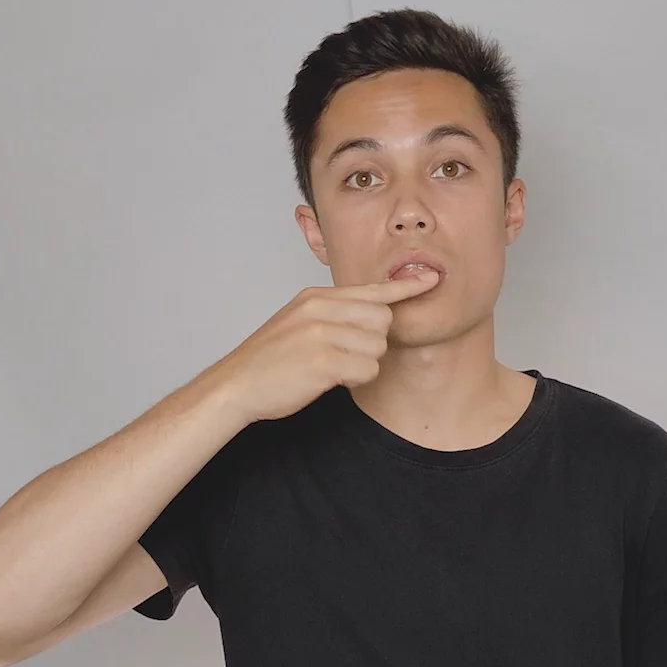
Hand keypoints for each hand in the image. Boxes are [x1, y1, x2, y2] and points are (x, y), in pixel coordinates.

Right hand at [217, 268, 440, 423]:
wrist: (236, 386)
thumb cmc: (270, 361)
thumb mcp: (298, 322)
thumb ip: (332, 314)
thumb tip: (373, 315)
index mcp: (316, 297)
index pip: (371, 289)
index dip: (405, 287)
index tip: (430, 280)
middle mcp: (320, 309)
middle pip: (383, 319)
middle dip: (373, 341)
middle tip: (345, 355)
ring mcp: (322, 333)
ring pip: (378, 346)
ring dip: (363, 363)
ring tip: (332, 368)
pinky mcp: (324, 360)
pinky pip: (368, 368)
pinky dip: (356, 378)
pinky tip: (331, 379)